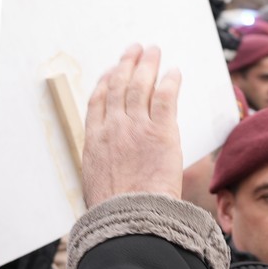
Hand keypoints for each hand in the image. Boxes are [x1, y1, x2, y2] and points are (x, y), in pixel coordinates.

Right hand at [80, 45, 183, 205]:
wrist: (130, 218)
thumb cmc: (114, 212)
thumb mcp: (96, 187)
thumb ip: (104, 171)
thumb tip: (109, 177)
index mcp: (93, 141)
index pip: (97, 101)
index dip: (105, 82)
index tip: (111, 72)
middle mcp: (112, 128)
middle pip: (118, 86)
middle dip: (127, 64)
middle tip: (134, 50)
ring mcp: (135, 127)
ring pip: (140, 86)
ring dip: (147, 65)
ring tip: (153, 51)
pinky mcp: (160, 131)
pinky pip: (165, 98)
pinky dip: (169, 82)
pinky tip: (174, 72)